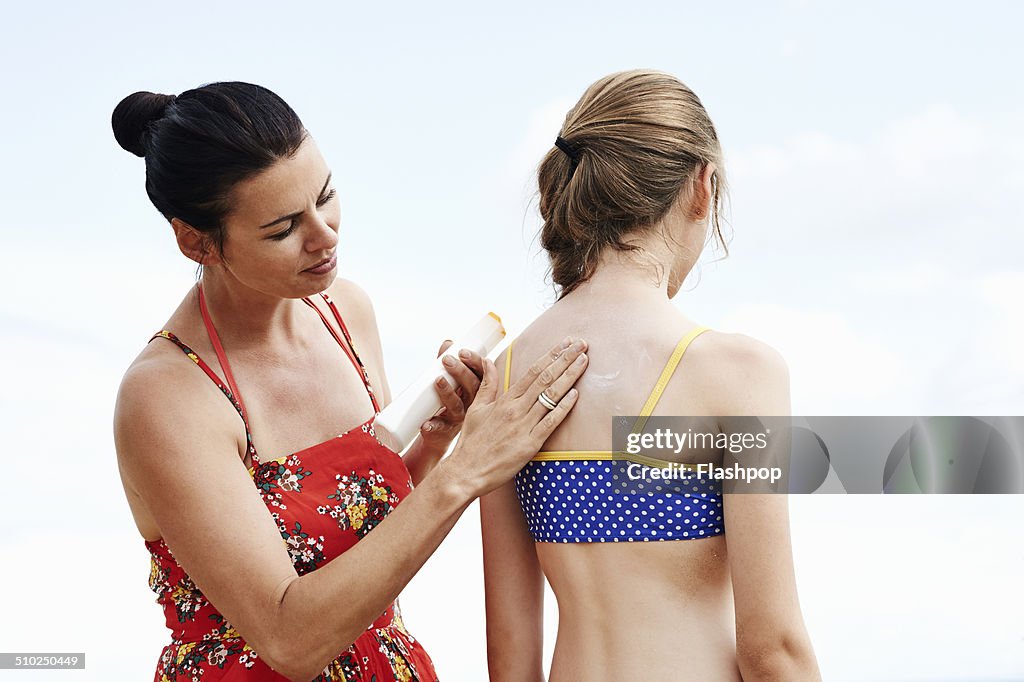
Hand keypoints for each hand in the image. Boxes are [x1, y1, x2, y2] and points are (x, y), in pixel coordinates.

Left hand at [418, 340, 484, 451]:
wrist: (437, 433)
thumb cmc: (446, 402)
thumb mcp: (448, 381)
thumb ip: (447, 363)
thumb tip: (448, 343)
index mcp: (474, 390)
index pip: (481, 374)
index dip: (475, 362)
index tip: (463, 352)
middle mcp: (470, 404)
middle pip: (472, 387)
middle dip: (461, 372)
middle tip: (447, 360)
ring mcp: (458, 419)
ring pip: (457, 406)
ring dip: (448, 393)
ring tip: (437, 381)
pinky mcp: (444, 431)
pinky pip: (440, 429)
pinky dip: (433, 426)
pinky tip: (426, 423)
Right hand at [441, 337, 588, 497]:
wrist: (465, 472)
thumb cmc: (471, 442)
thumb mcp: (476, 408)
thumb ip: (487, 384)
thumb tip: (488, 361)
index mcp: (505, 399)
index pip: (533, 371)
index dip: (551, 355)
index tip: (565, 343)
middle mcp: (516, 409)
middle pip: (545, 377)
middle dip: (565, 359)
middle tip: (582, 344)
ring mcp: (524, 425)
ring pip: (551, 395)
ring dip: (570, 376)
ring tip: (584, 361)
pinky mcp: (530, 444)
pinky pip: (551, 422)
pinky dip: (564, 407)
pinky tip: (576, 394)